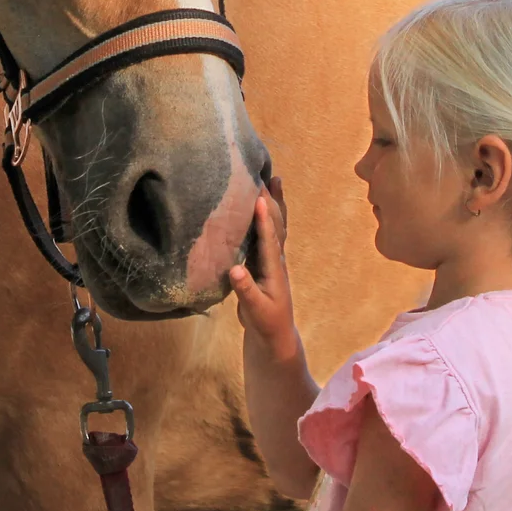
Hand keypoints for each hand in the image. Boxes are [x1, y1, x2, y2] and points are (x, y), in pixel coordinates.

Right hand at [229, 180, 299, 363]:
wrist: (274, 334)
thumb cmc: (266, 322)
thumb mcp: (255, 309)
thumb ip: (246, 290)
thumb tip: (234, 269)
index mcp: (274, 269)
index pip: (269, 240)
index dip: (264, 220)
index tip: (259, 198)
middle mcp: (275, 259)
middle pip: (276, 225)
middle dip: (272, 201)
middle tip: (266, 176)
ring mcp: (271, 259)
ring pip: (274, 225)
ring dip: (274, 203)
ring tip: (273, 180)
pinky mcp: (263, 262)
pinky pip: (266, 233)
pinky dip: (266, 216)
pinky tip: (259, 205)